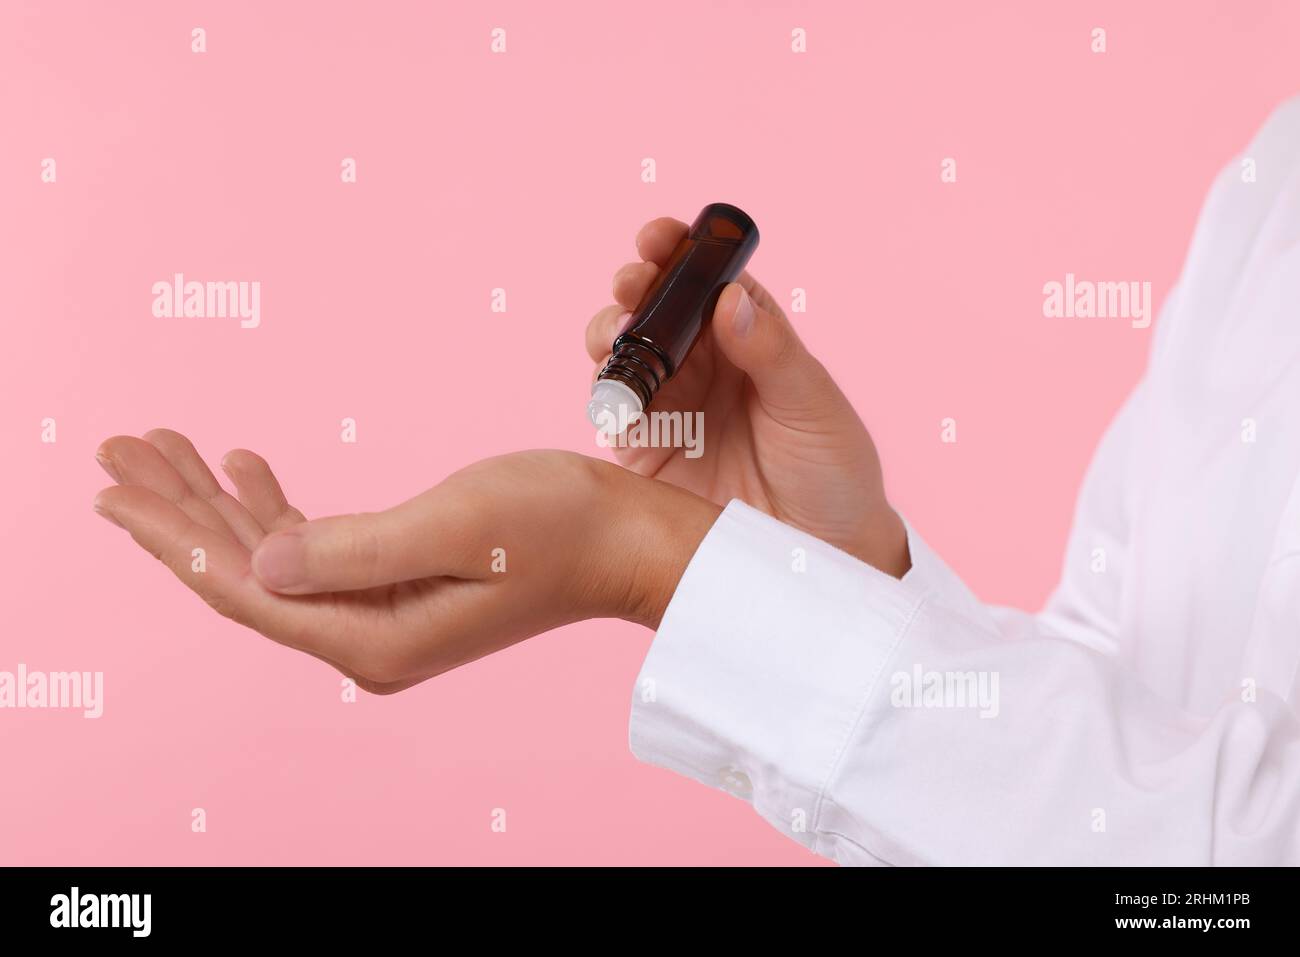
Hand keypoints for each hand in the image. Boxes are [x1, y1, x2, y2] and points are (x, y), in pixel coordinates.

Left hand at [93, 431, 719, 692]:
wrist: (626, 542)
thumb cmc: (558, 528)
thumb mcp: (454, 528)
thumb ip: (350, 551)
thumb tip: (256, 566)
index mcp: (370, 637)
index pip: (242, 589)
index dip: (172, 537)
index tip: (112, 487)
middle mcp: (365, 637)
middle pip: (243, 573)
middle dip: (178, 511)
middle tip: (118, 447)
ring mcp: (380, 614)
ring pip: (271, 556)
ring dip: (219, 503)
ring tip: (162, 448)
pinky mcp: (398, 584)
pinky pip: (313, 548)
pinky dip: (274, 507)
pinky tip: (245, 468)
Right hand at [587, 217, 909, 575]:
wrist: (815, 555)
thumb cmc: (833, 472)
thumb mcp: (812, 405)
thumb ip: (770, 352)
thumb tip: (728, 298)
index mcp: (748, 336)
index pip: (706, 280)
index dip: (678, 252)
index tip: (659, 237)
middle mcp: (703, 363)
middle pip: (654, 308)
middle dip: (634, 285)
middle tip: (631, 282)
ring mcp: (670, 404)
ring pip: (622, 351)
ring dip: (609, 331)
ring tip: (616, 332)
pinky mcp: (644, 449)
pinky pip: (610, 409)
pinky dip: (601, 390)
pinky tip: (611, 386)